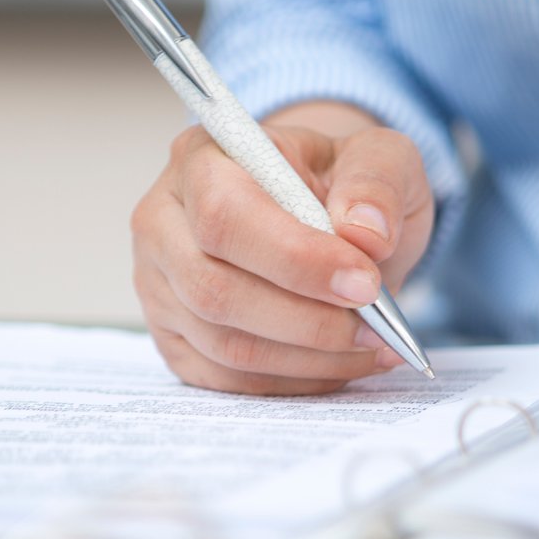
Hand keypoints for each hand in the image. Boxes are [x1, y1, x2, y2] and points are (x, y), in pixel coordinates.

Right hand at [130, 101, 433, 394]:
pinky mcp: (174, 339)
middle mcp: (163, 222)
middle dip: (307, 322)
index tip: (364, 285)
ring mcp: (159, 286)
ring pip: (224, 345)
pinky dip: (292, 381)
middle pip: (215, 290)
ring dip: (308, 358)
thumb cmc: (341, 182)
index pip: (225, 216)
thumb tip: (366, 234)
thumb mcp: (378, 157)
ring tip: (372, 348)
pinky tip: (340, 364)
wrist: (322, 216)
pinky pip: (228, 379)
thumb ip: (377, 181)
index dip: (295, 259)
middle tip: (376, 329)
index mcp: (201, 158)